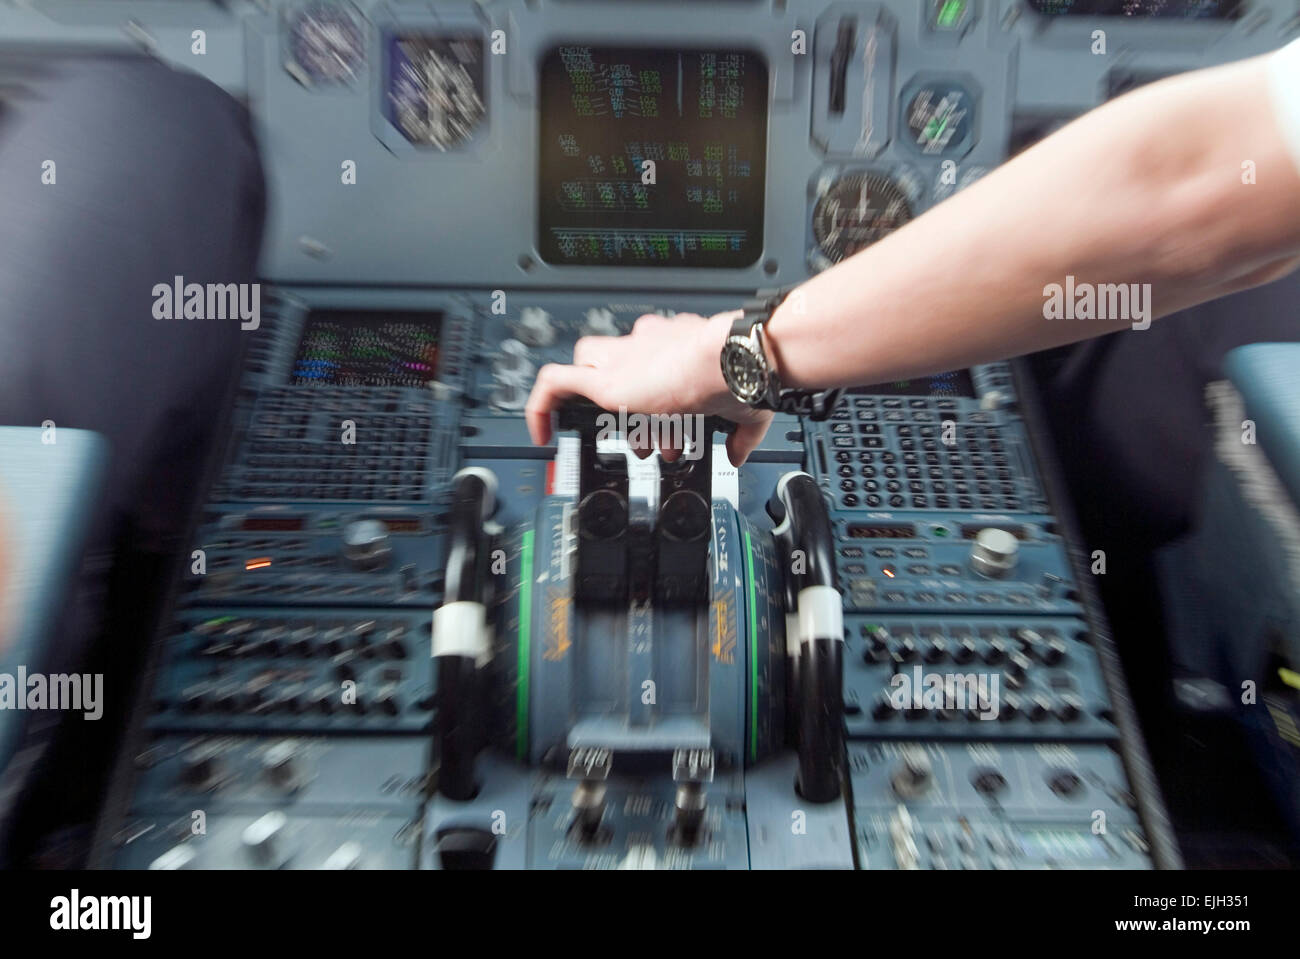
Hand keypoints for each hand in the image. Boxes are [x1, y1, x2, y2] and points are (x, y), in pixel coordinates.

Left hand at [524, 310, 774, 465]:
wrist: (736, 360)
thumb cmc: (743, 376)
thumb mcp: (743, 410)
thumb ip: (738, 434)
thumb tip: (736, 454)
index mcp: (677, 343)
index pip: (649, 362)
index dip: (654, 396)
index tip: (664, 420)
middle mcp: (645, 343)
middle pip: (612, 363)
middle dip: (625, 402)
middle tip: (647, 435)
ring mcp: (621, 360)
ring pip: (585, 368)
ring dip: (597, 407)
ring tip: (622, 439)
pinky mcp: (602, 380)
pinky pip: (553, 383)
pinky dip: (542, 407)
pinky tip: (543, 433)